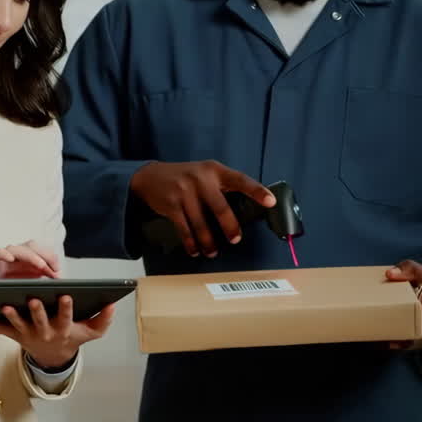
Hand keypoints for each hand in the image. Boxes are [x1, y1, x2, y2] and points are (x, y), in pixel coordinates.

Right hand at [0, 240, 60, 280]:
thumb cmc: (5, 282)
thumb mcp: (25, 281)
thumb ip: (40, 277)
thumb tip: (57, 277)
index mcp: (26, 258)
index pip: (41, 251)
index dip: (51, 258)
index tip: (58, 270)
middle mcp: (16, 254)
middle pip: (32, 246)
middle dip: (44, 255)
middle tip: (53, 268)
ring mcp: (3, 256)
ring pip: (17, 249)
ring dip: (31, 256)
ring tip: (41, 265)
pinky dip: (3, 254)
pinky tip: (10, 259)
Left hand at [0, 296, 117, 368]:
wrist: (54, 356)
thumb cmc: (72, 336)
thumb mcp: (91, 332)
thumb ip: (103, 319)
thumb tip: (113, 305)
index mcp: (62, 328)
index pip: (65, 316)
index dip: (66, 307)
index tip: (66, 295)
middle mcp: (44, 332)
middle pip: (40, 320)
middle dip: (36, 310)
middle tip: (33, 299)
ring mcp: (28, 334)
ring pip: (18, 324)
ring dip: (10, 316)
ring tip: (4, 306)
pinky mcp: (15, 335)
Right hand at [130, 160, 274, 257]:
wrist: (149, 176)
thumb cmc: (184, 178)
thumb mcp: (204, 173)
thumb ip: (221, 186)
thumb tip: (245, 210)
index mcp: (214, 170)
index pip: (240, 179)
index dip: (256, 191)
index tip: (271, 202)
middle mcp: (200, 178)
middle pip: (220, 207)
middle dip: (230, 227)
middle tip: (235, 240)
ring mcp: (184, 191)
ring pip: (201, 223)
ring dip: (208, 241)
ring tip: (212, 252)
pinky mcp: (171, 204)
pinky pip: (184, 228)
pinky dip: (191, 242)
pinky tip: (195, 250)